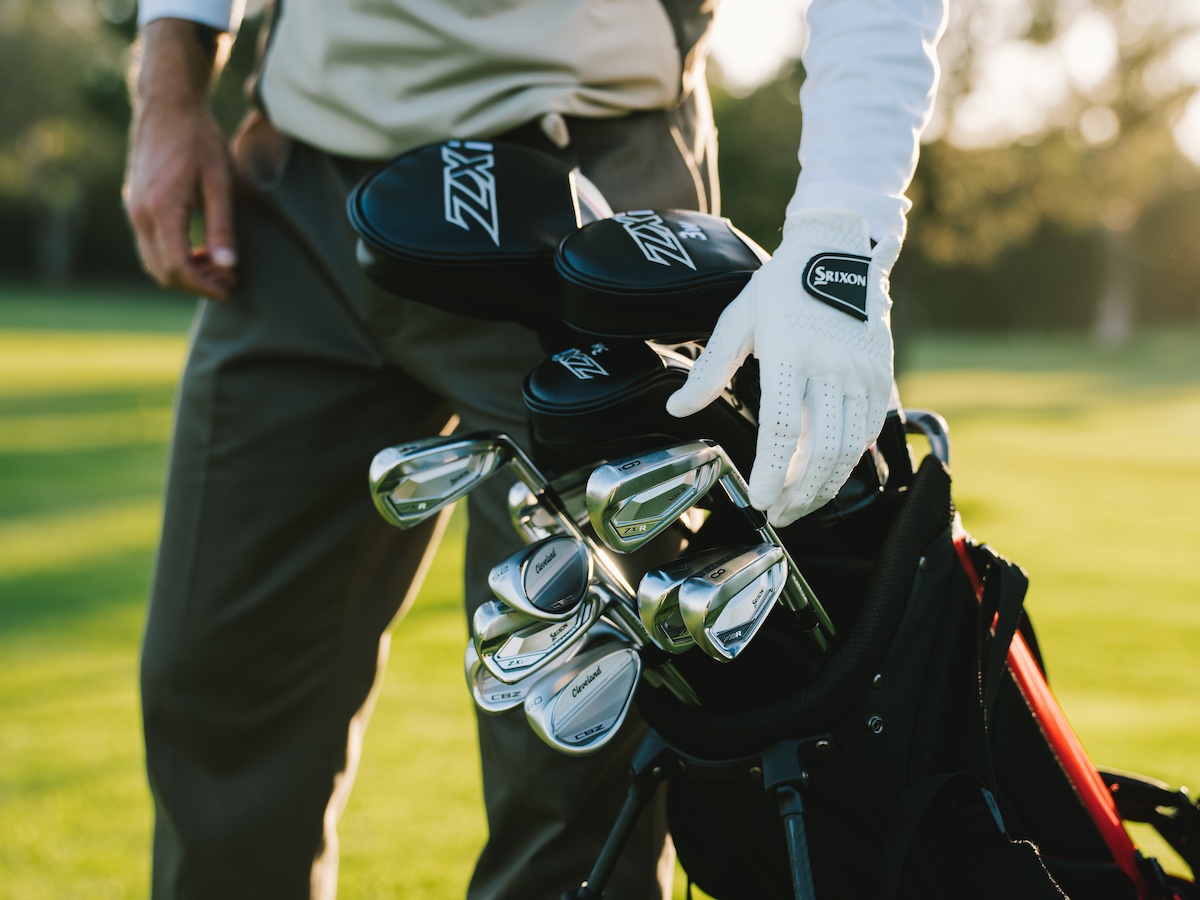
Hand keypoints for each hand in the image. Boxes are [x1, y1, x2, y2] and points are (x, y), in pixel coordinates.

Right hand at [123, 19, 236, 299]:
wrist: (169, 108)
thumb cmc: (199, 140)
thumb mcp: (219, 183)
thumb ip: (222, 226)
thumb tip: (229, 265)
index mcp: (161, 208)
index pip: (178, 265)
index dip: (204, 285)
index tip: (230, 289)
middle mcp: (139, 213)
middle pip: (162, 270)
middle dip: (196, 284)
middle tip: (228, 282)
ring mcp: (133, 210)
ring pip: (153, 261)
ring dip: (184, 273)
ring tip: (218, 270)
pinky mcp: (135, 205)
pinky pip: (150, 246)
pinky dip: (173, 258)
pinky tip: (200, 253)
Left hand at [666, 209, 899, 525]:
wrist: (838, 253)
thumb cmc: (781, 287)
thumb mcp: (737, 319)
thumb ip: (709, 370)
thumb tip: (677, 409)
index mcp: (789, 353)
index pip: (781, 427)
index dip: (770, 470)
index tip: (759, 499)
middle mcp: (830, 367)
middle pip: (818, 449)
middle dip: (797, 492)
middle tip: (777, 515)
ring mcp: (860, 374)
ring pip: (846, 448)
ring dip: (822, 486)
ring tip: (798, 506)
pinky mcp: (879, 377)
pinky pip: (867, 433)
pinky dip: (847, 463)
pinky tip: (826, 478)